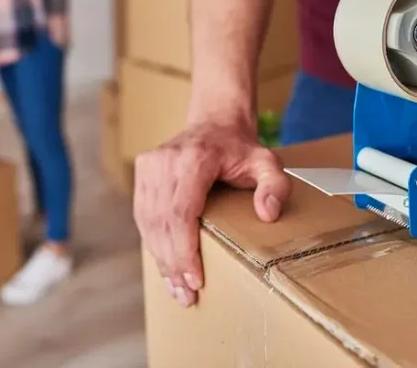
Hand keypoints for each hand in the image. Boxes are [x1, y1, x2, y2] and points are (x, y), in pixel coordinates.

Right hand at [133, 115, 290, 307]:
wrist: (215, 122)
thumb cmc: (240, 148)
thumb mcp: (268, 163)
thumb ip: (275, 187)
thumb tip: (267, 214)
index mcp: (194, 158)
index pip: (182, 211)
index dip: (185, 249)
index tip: (195, 279)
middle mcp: (165, 160)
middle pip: (163, 222)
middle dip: (174, 263)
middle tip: (187, 294)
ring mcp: (150, 165)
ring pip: (149, 222)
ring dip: (161, 258)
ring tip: (176, 288)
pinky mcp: (142, 173)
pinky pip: (143, 215)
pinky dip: (153, 243)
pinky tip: (165, 266)